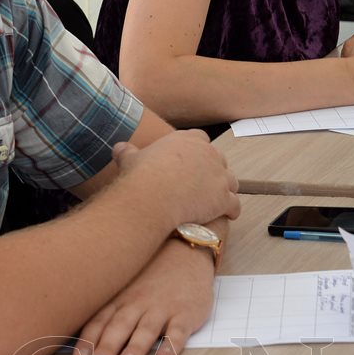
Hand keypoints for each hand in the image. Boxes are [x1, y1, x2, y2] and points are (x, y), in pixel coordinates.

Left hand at [74, 238, 214, 354]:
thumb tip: (82, 342)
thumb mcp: (124, 288)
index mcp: (120, 300)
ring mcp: (163, 308)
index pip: (100, 321)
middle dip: (107, 347)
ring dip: (136, 347)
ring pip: (147, 329)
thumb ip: (106, 312)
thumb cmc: (150, 277)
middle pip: (120, 326)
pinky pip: (179, 330)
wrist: (186, 252)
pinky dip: (172, 344)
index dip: (88, 341)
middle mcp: (138, 304)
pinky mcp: (186, 314)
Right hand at [114, 130, 240, 226]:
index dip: (198, 152)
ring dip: (226, 190)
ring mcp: (219, 176)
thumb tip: (118, 148)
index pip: (200, 139)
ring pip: (231, 181)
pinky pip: (234, 204)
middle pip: (219, 160)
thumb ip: (128, 152)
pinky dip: (232, 210)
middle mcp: (208, 154)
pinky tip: (228, 215)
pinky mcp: (224, 197)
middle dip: (214, 171)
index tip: (193, 162)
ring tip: (219, 201)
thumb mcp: (130, 159)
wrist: (153, 196)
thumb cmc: (141, 175)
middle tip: (206, 185)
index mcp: (188, 140)